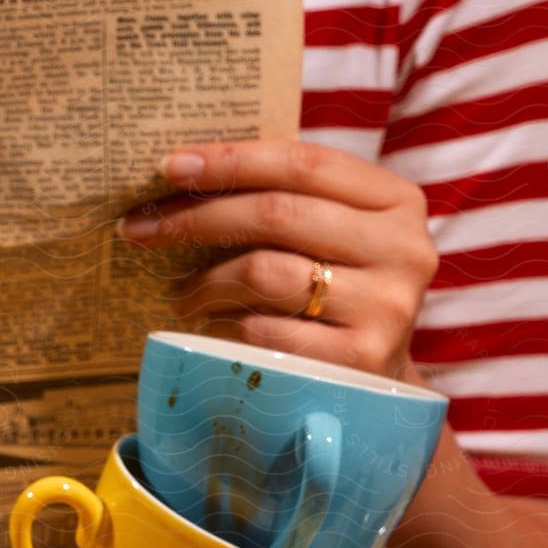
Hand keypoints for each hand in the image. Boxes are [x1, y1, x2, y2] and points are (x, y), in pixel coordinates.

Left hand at [119, 140, 437, 379]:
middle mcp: (403, 250)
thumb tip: (187, 172)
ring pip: (266, 272)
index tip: (169, 166)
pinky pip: (267, 331)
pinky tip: (211, 327)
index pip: (303, 163)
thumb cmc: (340, 297)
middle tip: (143, 227)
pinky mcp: (358, 361)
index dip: (231, 160)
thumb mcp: (334, 237)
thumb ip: (290, 199)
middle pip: (277, 214)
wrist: (378, 387)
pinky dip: (227, 326)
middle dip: (198, 218)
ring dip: (207, 280)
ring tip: (180, 293)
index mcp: (397, 202)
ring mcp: (386, 308)